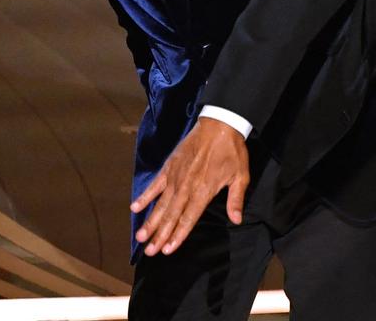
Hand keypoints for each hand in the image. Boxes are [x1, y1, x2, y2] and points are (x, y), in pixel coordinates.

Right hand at [129, 118, 249, 255]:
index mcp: (203, 191)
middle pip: (171, 215)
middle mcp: (186, 187)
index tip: (167, 250)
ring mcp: (175, 177)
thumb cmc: (232, 152)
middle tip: (149, 251)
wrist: (219, 125)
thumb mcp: (240, 176)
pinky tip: (135, 208)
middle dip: (160, 235)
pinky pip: (155, 185)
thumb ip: (235, 199)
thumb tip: (236, 220)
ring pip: (160, 204)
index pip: (188, 219)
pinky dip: (145, 196)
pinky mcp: (169, 167)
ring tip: (140, 236)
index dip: (178, 235)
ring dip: (150, 221)